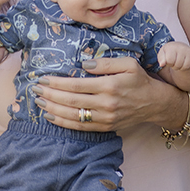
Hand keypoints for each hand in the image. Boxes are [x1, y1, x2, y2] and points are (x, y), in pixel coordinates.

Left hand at [35, 56, 170, 131]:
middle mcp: (106, 104)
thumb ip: (105, 63)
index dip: (57, 83)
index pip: (76, 85)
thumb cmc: (139, 80)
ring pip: (72, 116)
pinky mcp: (105, 127)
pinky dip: (63, 123)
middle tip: (35, 89)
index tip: (43, 78)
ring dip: (52, 110)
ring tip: (39, 102)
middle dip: (50, 95)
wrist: (154, 103)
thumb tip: (83, 65)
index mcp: (109, 86)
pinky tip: (51, 116)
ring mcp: (105, 118)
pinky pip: (80, 127)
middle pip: (70, 101)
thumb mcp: (128, 63)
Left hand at [158, 41, 189, 72]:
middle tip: (174, 63)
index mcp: (172, 47)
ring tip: (179, 63)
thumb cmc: (169, 52)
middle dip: (175, 66)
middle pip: (178, 65)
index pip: (170, 61)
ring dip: (181, 68)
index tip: (168, 61)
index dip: (169, 64)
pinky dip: (187, 67)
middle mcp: (181, 47)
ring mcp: (189, 51)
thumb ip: (161, 59)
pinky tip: (184, 63)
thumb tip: (161, 64)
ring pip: (186, 66)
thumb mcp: (162, 54)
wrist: (179, 47)